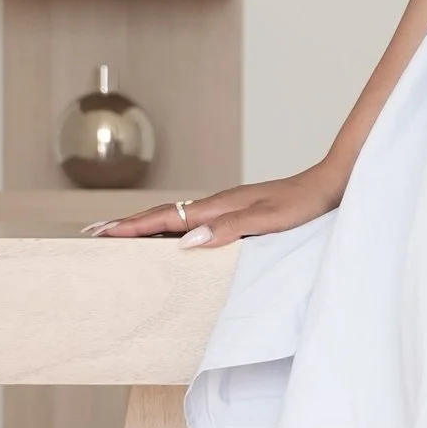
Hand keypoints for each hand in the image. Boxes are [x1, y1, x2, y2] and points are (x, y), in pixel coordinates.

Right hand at [87, 164, 344, 245]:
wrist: (331, 185)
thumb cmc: (304, 204)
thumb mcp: (268, 221)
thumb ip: (229, 231)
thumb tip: (186, 242)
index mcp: (219, 207)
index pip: (165, 218)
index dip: (131, 227)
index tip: (100, 233)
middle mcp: (218, 205)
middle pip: (163, 215)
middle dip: (128, 225)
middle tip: (94, 234)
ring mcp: (227, 208)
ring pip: (176, 217)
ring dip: (146, 226)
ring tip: (121, 235)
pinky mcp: (239, 214)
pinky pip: (195, 222)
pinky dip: (172, 229)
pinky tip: (173, 238)